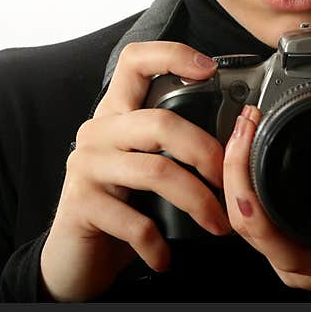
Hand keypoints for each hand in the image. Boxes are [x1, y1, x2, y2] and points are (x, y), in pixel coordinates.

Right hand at [40, 42, 232, 301]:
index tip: (209, 69)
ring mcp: (86, 166)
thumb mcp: (145, 164)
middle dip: (206, 152)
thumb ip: (173, 142)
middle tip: (228, 181)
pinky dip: (158, 244)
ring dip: (197, 201)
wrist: (73, 256)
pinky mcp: (81, 204)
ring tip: (218, 224)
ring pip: (156, 171)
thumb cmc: (120, 205)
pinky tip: (166, 257)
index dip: (172, 55)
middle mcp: (98, 131)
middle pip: (161, 121)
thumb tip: (237, 132)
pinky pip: (135, 222)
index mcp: (116, 113)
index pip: (135, 61)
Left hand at [222, 88, 310, 294]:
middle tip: (247, 121)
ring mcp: (283, 256)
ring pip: (241, 219)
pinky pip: (249, 216)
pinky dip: (242, 181)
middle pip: (244, 222)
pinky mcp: (278, 241)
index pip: (267, 235)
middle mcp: (297, 265)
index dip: (247, 193)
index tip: (248, 144)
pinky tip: (246, 151)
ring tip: (244, 128)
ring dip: (234, 171)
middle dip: (235, 167)